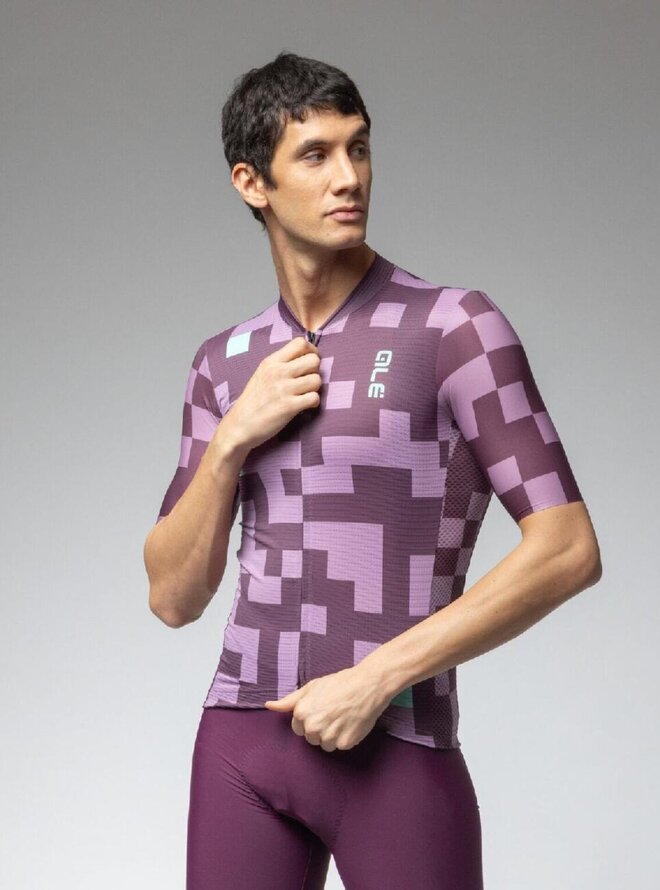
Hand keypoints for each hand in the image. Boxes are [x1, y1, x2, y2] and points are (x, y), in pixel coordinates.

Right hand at [222, 336, 320, 452]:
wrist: (239, 426)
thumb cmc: (252, 401)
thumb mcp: (261, 374)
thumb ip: (280, 364)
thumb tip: (305, 357)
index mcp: (271, 362)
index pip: (300, 343)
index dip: (311, 351)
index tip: (308, 363)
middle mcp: (278, 372)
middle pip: (314, 360)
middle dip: (315, 371)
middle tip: (307, 381)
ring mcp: (283, 389)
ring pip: (317, 379)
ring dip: (315, 388)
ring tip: (305, 395)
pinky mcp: (289, 406)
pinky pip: (314, 398)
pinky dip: (313, 403)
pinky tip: (305, 406)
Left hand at [264, 665, 388, 751]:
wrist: (367, 685)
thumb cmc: (338, 683)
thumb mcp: (310, 687)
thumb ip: (288, 701)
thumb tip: (268, 705)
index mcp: (302, 713)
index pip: (298, 728)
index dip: (309, 719)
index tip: (321, 709)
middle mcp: (313, 727)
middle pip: (311, 738)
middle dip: (320, 728)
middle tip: (333, 712)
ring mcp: (329, 736)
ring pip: (324, 745)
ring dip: (332, 735)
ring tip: (342, 718)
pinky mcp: (345, 743)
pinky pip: (339, 746)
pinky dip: (345, 738)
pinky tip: (350, 724)